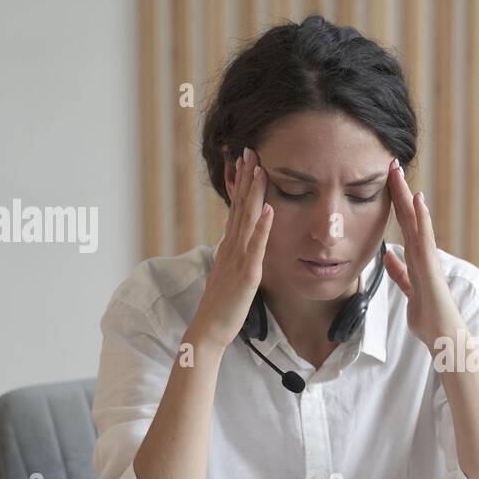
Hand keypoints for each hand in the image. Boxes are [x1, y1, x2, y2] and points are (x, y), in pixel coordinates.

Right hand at [191, 147, 274, 348]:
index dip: (241, 184)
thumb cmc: (222, 305)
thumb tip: (238, 241)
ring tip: (260, 168)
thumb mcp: (229, 273)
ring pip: (246, 219)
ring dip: (254, 193)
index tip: (245, 161)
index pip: (236, 208)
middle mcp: (231, 247)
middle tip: (250, 150)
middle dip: (246, 178)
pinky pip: (256, 246)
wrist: (210, 329)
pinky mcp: (247, 274)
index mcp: (229, 247)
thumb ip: (234, 255)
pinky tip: (268, 208)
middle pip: (240, 206)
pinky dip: (262, 226)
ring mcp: (238, 259)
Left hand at [382, 158, 466, 350]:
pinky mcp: (431, 266)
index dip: (395, 202)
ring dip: (407, 197)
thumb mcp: (408, 290)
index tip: (386, 180)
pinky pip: (425, 238)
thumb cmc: (429, 317)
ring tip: (399, 173)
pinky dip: (422, 219)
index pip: (404, 224)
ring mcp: (429, 258)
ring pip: (416, 221)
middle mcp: (424, 253)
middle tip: (391, 164)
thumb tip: (390, 256)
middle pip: (409, 216)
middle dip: (399, 191)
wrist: (444, 336)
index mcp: (417, 258)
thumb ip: (401, 273)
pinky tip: (418, 201)